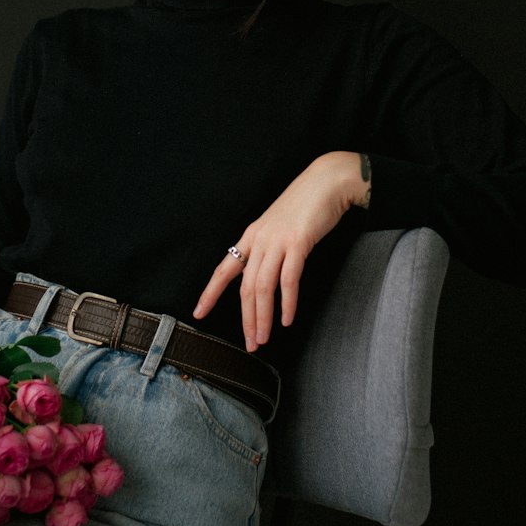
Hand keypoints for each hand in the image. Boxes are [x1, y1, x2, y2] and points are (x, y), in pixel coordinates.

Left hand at [193, 152, 370, 351]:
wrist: (326, 182)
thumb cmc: (305, 205)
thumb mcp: (278, 226)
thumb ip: (268, 249)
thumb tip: (263, 275)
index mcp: (251, 236)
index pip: (224, 269)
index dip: (210, 293)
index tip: (198, 313)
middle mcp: (259, 240)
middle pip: (245, 287)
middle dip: (246, 319)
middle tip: (250, 343)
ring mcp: (278, 241)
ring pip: (263, 287)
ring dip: (263, 317)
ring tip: (263, 338)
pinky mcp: (298, 242)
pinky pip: (288, 279)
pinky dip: (287, 302)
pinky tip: (287, 319)